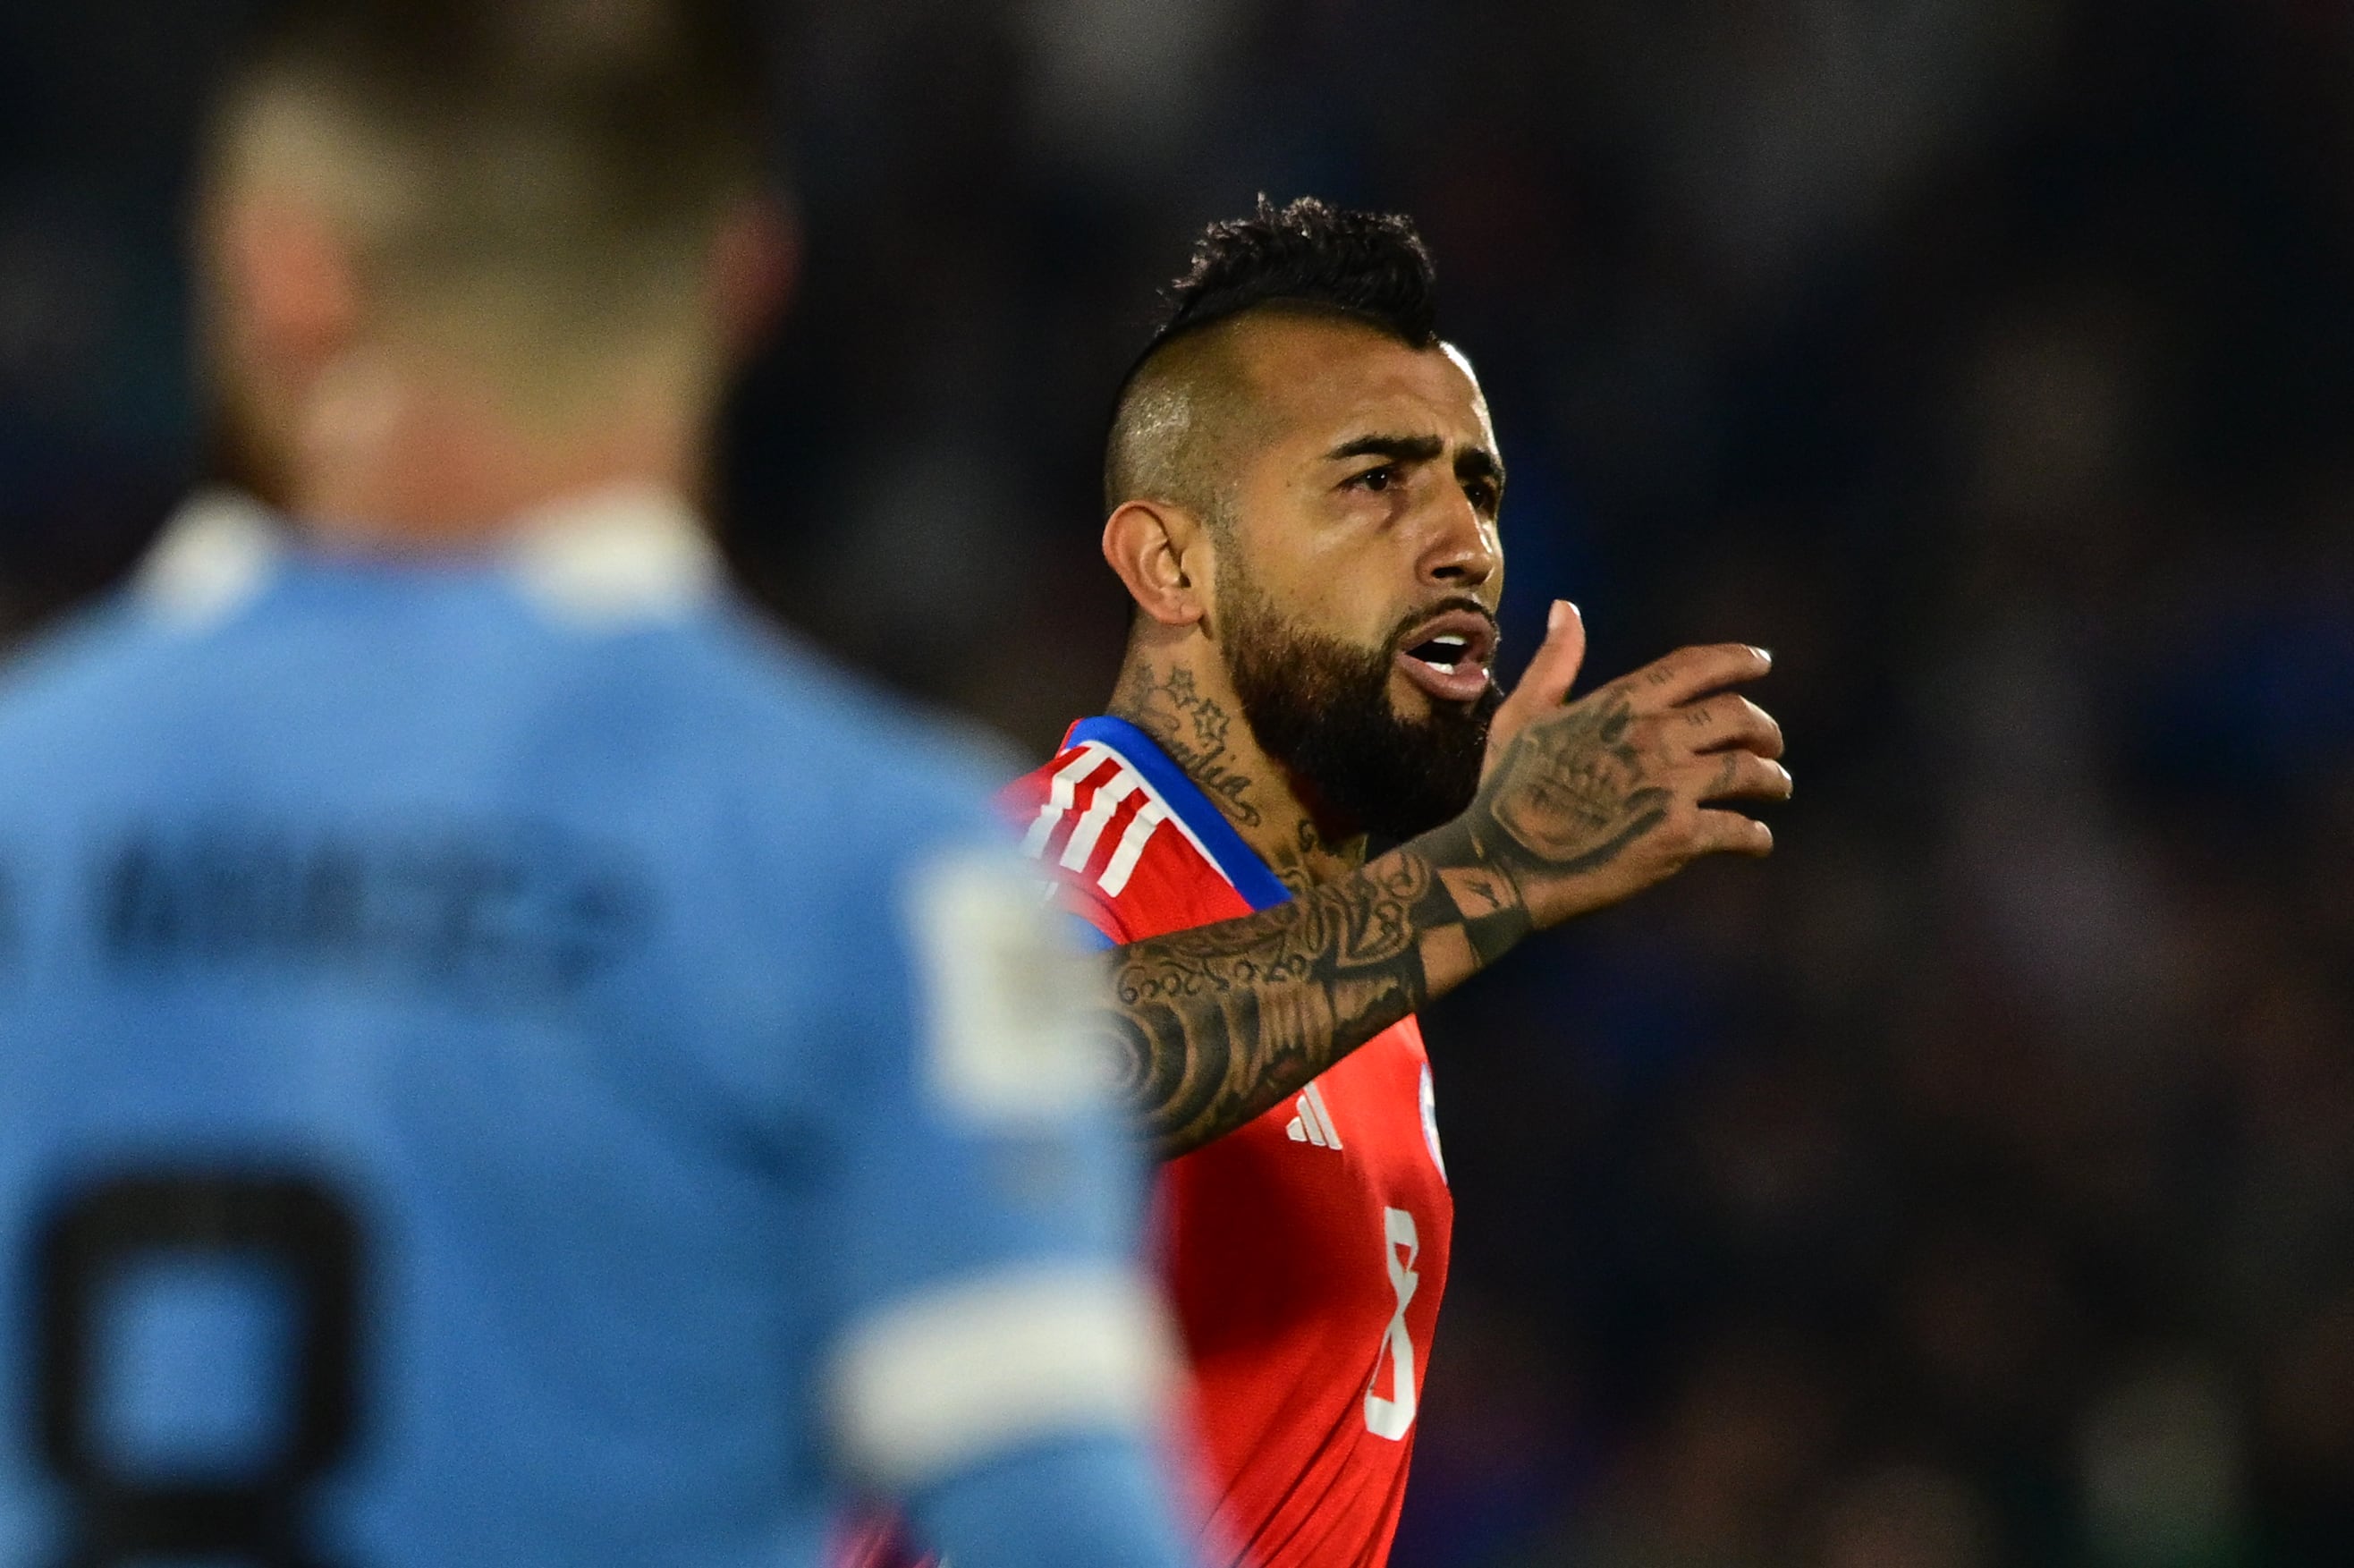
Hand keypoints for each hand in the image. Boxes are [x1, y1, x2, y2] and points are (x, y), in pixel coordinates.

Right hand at [1466, 600, 1788, 928]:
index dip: (1735, 659)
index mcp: (1619, 705)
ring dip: (1771, 779)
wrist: (1503, 866)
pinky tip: (1756, 842)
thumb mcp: (1522, 716)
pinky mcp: (1679, 837)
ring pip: (1751, 771)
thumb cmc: (1506, 793)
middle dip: (1764, 728)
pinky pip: (1740, 830)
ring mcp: (1671, 786)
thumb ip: (1554, 662)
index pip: (1694, 666)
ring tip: (1775, 788)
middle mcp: (1654, 737)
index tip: (1761, 661)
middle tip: (1770, 743)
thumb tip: (1566, 607)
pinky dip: (1755, 837)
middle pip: (1737, 716)